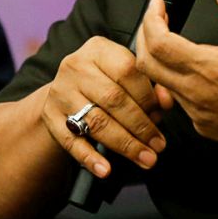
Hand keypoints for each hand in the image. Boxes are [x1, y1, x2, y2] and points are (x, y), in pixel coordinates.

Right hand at [41, 36, 172, 176]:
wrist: (66, 90)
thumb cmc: (106, 81)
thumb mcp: (125, 74)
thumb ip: (149, 85)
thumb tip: (166, 102)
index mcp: (98, 49)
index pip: (127, 71)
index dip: (148, 96)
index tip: (162, 116)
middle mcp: (76, 67)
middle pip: (113, 99)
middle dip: (140, 126)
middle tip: (158, 145)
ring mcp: (60, 92)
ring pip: (96, 122)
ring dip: (124, 144)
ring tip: (145, 158)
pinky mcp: (50, 117)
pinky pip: (71, 141)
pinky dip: (90, 158)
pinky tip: (106, 170)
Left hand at [135, 0, 217, 163]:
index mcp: (211, 69)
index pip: (159, 43)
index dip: (152, 19)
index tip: (158, 7)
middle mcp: (198, 94)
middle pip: (147, 64)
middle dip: (145, 36)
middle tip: (157, 20)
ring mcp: (198, 114)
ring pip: (161, 83)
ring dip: (159, 59)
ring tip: (172, 41)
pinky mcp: (204, 126)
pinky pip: (179, 100)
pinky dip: (176, 80)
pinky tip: (193, 69)